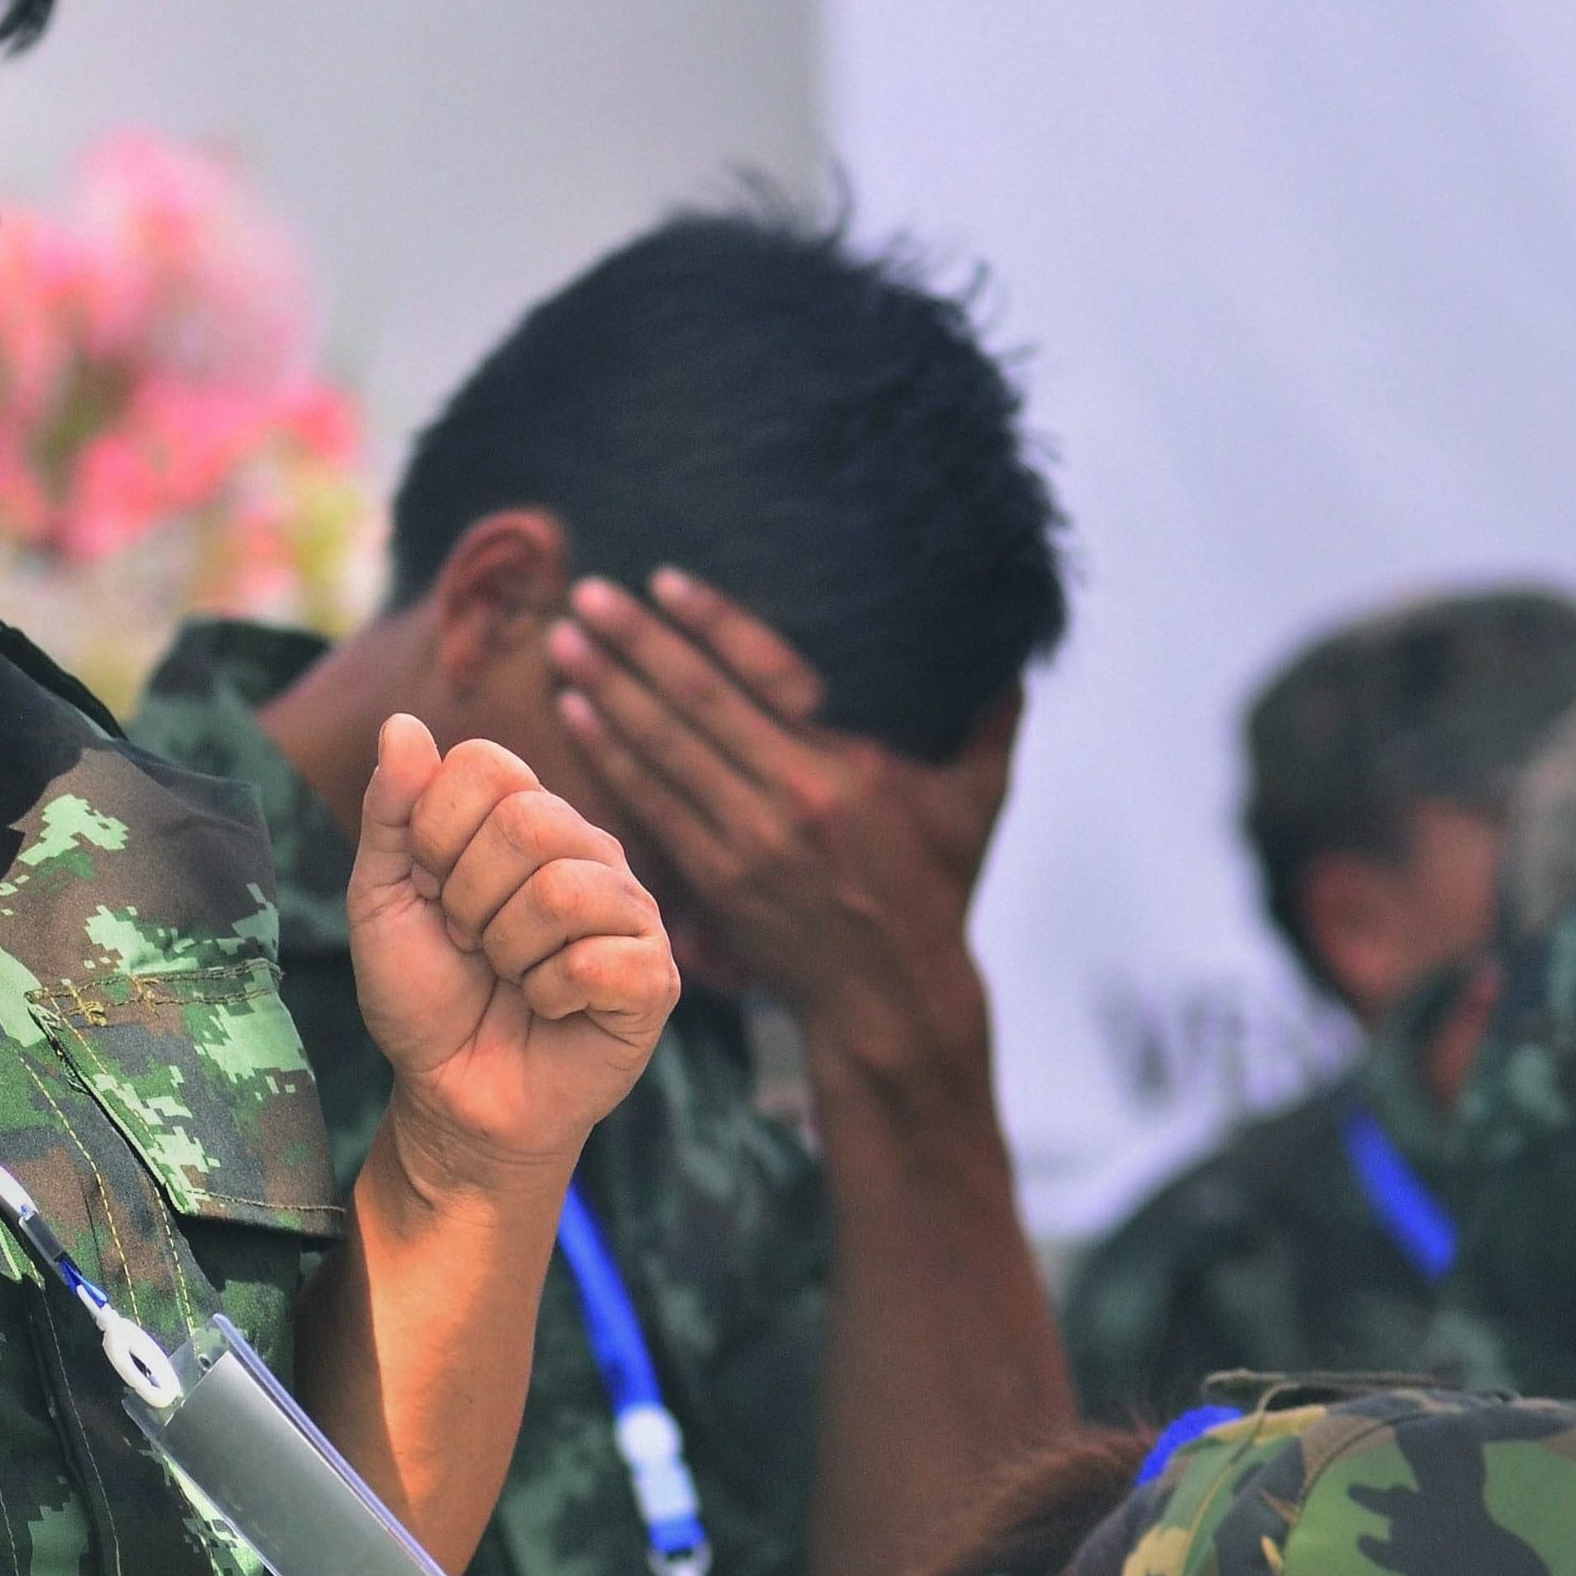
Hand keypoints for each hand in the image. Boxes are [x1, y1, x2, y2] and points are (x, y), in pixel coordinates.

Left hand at [347, 715, 678, 1200]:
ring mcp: (628, 910)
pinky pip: (600, 960)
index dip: (435, 833)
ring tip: (510, 978)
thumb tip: (401, 721)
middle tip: (472, 943)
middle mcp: (586, 847)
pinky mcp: (654, 976)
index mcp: (524, 814)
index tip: (431, 890)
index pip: (486, 764)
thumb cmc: (423, 994)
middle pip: (529, 821)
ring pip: (563, 892)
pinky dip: (550, 996)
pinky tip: (551, 1008)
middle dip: (469, 900)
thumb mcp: (382, 898)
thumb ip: (391, 811)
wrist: (452, 1096)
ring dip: (508, 953)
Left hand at [546, 569, 1013, 1079]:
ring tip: (564, 641)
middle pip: (698, 702)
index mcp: (855, 764)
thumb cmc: (934, 889)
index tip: (663, 579)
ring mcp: (750, 841)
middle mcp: (797, 796)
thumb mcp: (975, 804)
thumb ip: (989, 723)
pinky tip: (574, 715)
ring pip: (663, 750)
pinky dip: (608, 758)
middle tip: (586, 593)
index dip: (711, 622)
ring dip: (607, 690)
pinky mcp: (716, 880)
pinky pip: (650, 805)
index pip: (768, 672)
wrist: (892, 997)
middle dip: (636, 642)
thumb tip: (1011, 650)